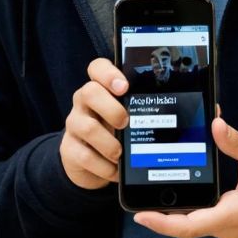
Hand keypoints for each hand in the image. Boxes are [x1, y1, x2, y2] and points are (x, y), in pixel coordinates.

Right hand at [59, 57, 128, 189]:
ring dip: (109, 143)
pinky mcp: (69, 149)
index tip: (124, 86)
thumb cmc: (114, 132)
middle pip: (89, 91)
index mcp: (100, 88)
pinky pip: (85, 156)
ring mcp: (74, 125)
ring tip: (121, 154)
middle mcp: (84, 102)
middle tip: (125, 122)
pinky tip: (115, 170)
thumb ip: (138, 109)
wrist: (88, 162)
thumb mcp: (126, 117)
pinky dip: (104, 166)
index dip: (109, 73)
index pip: (97, 67)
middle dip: (111, 108)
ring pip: (87, 127)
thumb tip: (169, 115)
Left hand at [133, 116, 237, 237]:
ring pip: (194, 223)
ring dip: (174, 211)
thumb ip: (237, 143)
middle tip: (138, 194)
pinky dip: (189, 208)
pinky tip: (179, 190)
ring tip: (153, 191)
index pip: (190, 226)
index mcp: (233, 214)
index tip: (141, 216)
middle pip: (186, 225)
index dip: (162, 223)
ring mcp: (228, 228)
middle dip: (160, 214)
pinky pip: (204, 218)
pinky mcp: (229, 223)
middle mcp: (227, 227)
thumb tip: (216, 124)